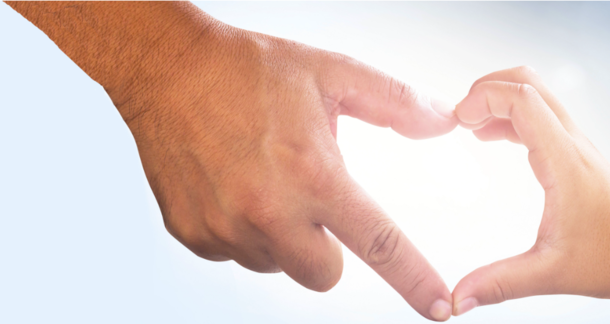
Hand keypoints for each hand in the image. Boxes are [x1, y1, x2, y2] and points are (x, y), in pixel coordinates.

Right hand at [6, 1, 457, 319]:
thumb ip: (394, 103)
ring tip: (260, 179)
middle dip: (328, 249)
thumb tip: (442, 122)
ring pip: (275, 264)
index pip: (379, 244)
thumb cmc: (245, 67)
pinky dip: (238, 230)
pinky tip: (229, 184)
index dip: (415, 280)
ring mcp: (224, 227)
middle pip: (325, 275)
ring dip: (278, 235)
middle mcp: (267, 210)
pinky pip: (232, 253)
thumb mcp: (331, 73)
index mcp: (312, 173)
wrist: (167, 67)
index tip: (439, 308)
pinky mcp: (191, 233)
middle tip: (310, 202)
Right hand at [450, 66, 609, 322]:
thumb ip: (499, 282)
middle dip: (486, 88)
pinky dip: (509, 115)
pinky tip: (488, 138)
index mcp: (565, 163)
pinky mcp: (575, 152)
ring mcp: (576, 145)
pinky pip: (539, 115)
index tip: (456, 121)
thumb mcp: (549, 274)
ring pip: (535, 94)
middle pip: (528, 82)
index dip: (483, 98)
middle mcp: (573, 144)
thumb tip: (456, 300)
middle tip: (457, 117)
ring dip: (497, 99)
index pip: (523, 100)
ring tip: (466, 126)